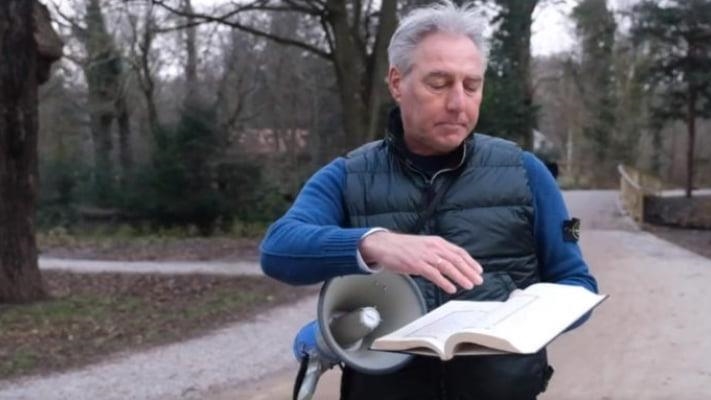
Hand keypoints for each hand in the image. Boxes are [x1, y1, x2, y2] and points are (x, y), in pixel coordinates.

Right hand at [359, 231, 482, 293]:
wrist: (384, 244)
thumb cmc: (403, 247)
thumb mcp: (424, 246)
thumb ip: (437, 253)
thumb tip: (450, 263)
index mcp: (437, 242)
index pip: (459, 252)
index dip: (470, 261)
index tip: (478, 270)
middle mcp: (433, 247)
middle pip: (457, 259)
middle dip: (469, 271)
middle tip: (478, 280)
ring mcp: (425, 255)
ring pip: (448, 267)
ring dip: (460, 277)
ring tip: (468, 285)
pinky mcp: (417, 264)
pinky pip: (434, 274)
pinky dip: (445, 282)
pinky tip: (451, 288)